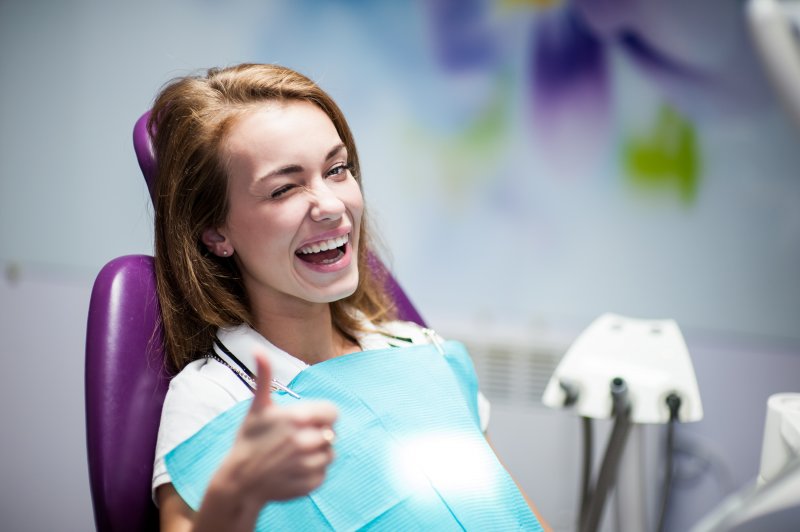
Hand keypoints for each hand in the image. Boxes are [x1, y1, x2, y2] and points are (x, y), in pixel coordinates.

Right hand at [216, 350, 337, 504]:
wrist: (239, 482)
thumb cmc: (249, 440)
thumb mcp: (257, 408)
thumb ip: (264, 377)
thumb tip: (257, 349)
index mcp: (296, 418)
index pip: (332, 413)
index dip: (322, 416)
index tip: (307, 421)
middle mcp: (304, 441)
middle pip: (331, 433)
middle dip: (317, 435)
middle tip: (296, 440)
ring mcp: (307, 464)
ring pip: (330, 454)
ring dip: (317, 454)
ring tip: (294, 455)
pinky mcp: (310, 484)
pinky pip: (324, 474)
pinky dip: (313, 473)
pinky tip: (293, 471)